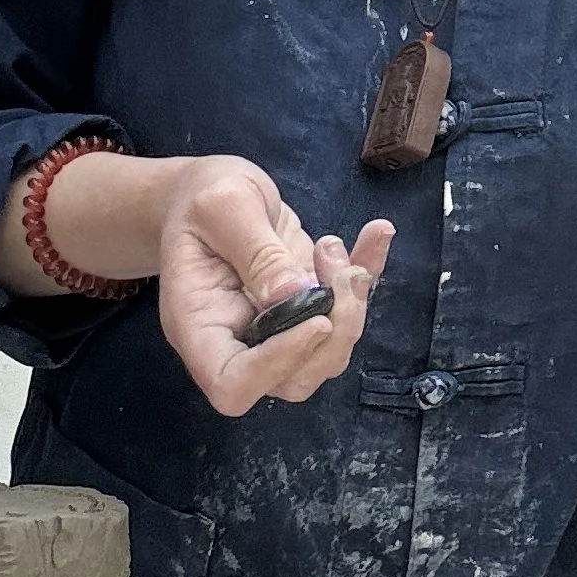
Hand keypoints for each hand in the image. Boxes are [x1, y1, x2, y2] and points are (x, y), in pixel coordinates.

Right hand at [155, 156, 392, 417]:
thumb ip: (257, 252)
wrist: (209, 192)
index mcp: (199, 326)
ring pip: (327, 354)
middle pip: (293, 379)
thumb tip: (297, 294)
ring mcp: (276, 331)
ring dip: (351, 304)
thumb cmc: (199, 198)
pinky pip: (347, 310)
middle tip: (335, 266)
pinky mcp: (307, 308)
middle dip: (334, 331)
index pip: (233, 384)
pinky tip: (377, 234)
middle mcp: (238, 341)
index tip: (315, 320)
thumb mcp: (222, 207)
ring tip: (331, 246)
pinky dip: (370, 275)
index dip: (278, 366)